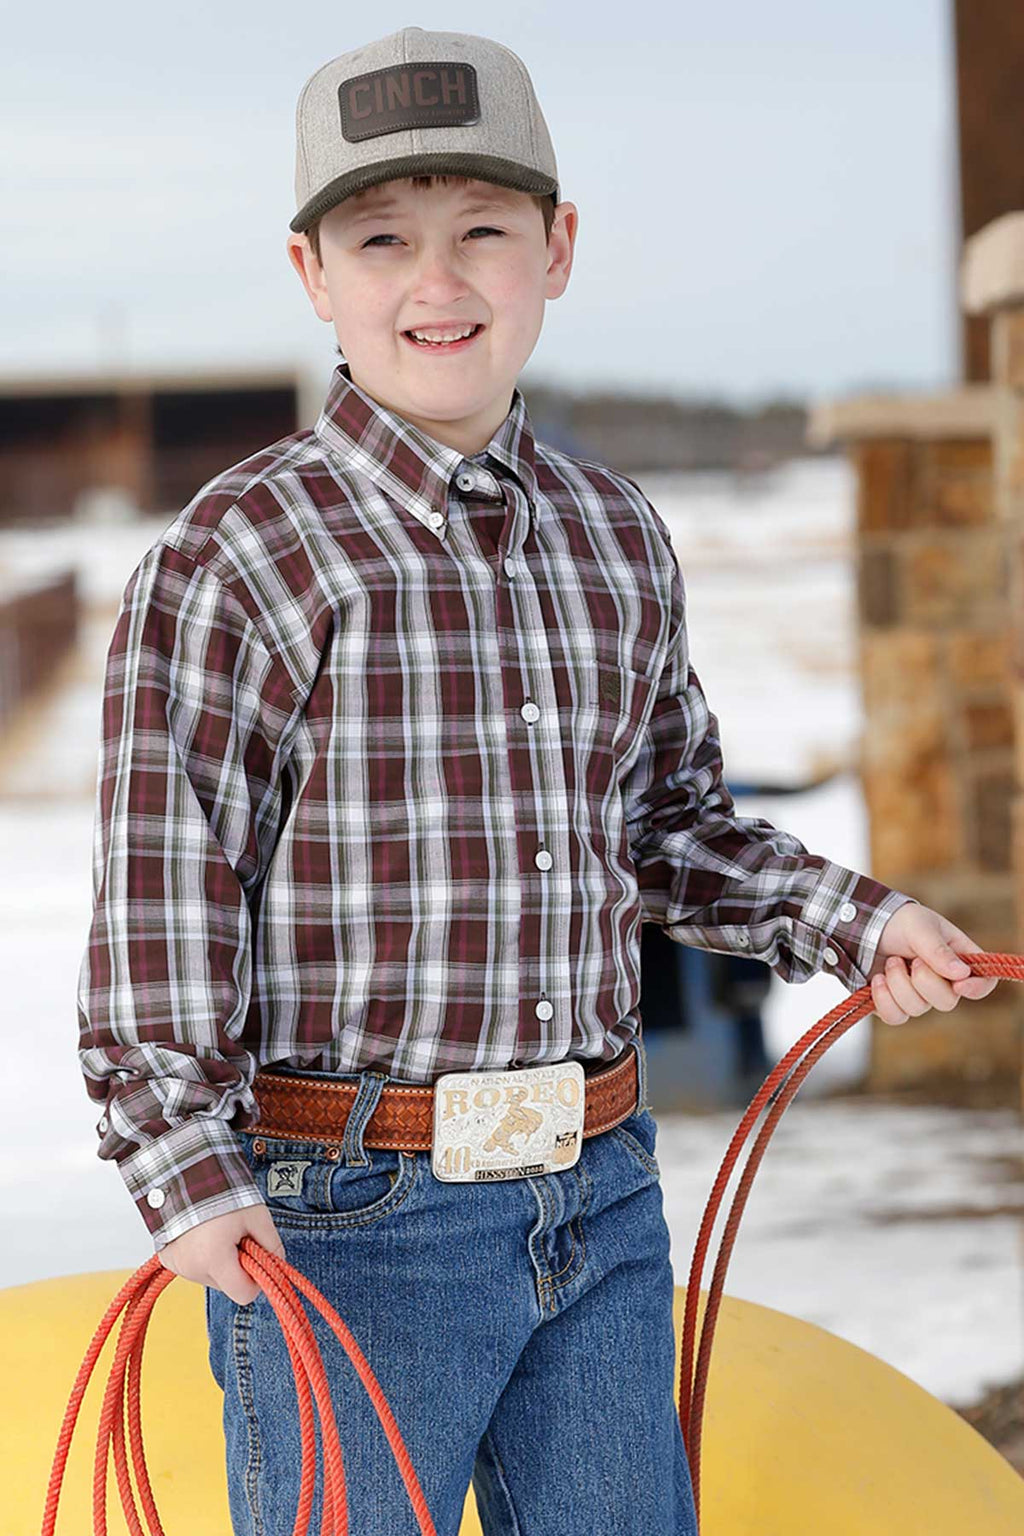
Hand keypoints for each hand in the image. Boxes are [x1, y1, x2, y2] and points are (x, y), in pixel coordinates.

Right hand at [158, 1202, 285, 1304]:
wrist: (186, 1174)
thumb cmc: (222, 1192)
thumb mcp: (257, 1216)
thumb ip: (272, 1244)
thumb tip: (277, 1263)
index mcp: (214, 1260)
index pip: (244, 1295)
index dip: (255, 1280)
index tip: (256, 1258)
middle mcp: (192, 1269)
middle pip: (227, 1285)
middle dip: (236, 1265)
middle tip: (236, 1236)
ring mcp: (177, 1265)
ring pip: (211, 1276)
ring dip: (218, 1260)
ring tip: (217, 1230)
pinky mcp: (168, 1260)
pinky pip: (194, 1267)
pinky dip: (202, 1256)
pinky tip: (202, 1234)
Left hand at [866, 901, 996, 1026]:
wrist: (864, 926)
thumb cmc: (899, 921)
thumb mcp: (919, 927)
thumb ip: (937, 950)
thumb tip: (962, 973)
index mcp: (959, 959)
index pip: (983, 982)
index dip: (977, 988)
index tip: (959, 984)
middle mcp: (943, 982)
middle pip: (948, 1002)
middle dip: (925, 980)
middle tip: (912, 959)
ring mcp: (919, 995)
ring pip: (917, 1009)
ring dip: (899, 982)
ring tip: (891, 960)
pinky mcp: (895, 1005)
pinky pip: (895, 1016)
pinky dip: (883, 998)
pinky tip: (878, 979)